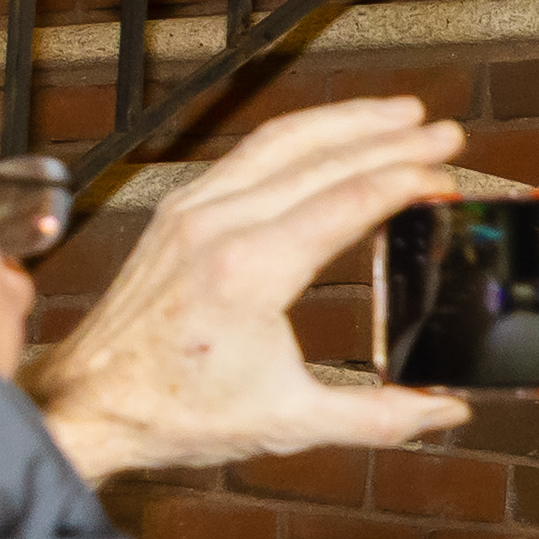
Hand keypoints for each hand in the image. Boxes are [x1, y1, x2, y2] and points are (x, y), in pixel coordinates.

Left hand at [26, 98, 473, 481]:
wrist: (91, 404)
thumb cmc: (173, 412)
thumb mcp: (290, 424)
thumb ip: (379, 417)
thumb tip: (446, 410)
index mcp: (249, 272)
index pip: (346, 200)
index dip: (406, 181)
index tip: (447, 177)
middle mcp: (217, 226)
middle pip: (321, 156)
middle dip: (391, 138)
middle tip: (446, 134)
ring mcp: (192, 211)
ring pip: (281, 141)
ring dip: (347, 121)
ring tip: (401, 115)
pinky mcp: (179, 211)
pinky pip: (249, 154)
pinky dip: (300, 137)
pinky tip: (330, 138)